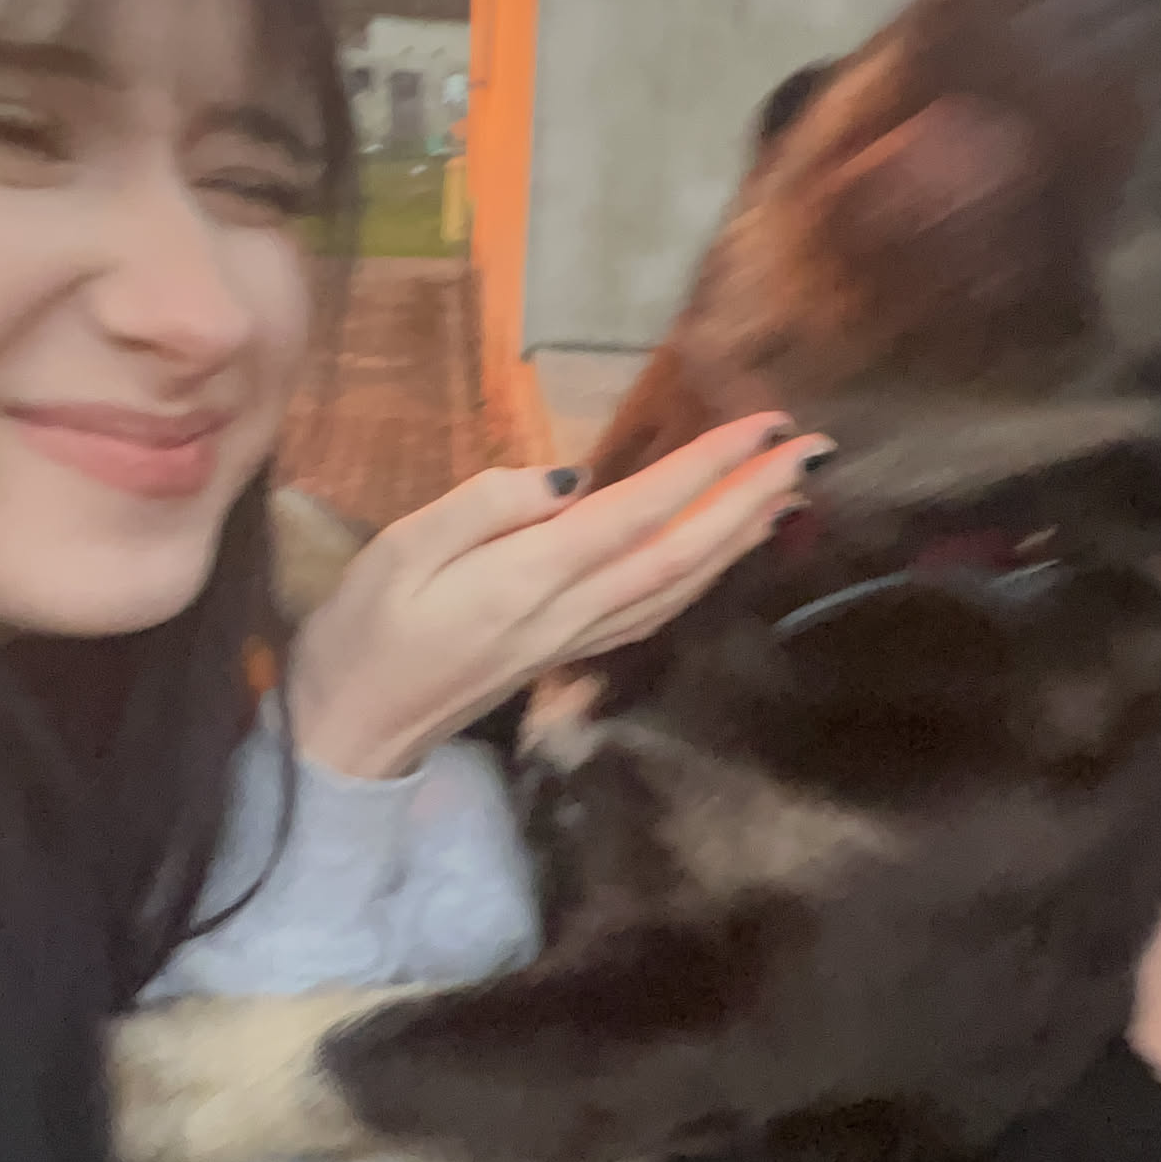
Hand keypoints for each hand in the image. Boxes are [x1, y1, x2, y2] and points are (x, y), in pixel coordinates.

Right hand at [288, 414, 830, 777]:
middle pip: (684, 553)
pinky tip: (721, 553)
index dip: (709, 467)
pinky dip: (703, 576)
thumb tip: (569, 479)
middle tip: (813, 449)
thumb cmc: (358, 637)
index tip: (765, 423)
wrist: (347, 737)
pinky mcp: (567, 655)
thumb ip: (481, 507)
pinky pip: (655, 611)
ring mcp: (575, 641)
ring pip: (680, 586)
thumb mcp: (395, 551)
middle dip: (753, 498)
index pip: (641, 512)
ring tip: (788, 491)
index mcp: (529, 580)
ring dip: (741, 536)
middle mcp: (570, 614)